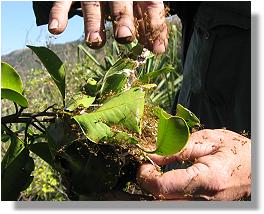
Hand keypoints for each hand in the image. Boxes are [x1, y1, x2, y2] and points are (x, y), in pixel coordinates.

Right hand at [48, 1, 167, 53]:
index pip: (149, 5)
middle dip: (123, 19)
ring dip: (93, 23)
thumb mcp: (139, 7)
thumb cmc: (125, 1)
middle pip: (120, 2)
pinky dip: (58, 13)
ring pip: (93, 5)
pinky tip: (56, 29)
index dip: (154, 26)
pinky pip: (63, 1)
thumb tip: (158, 48)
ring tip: (95, 42)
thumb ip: (148, 24)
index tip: (156, 49)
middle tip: (124, 36)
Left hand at [137, 129, 250, 199]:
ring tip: (156, 171)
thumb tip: (153, 154)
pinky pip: (176, 202)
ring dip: (156, 188)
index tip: (143, 162)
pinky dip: (166, 192)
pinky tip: (166, 179)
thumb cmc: (237, 151)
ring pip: (166, 203)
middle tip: (148, 165)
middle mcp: (203, 201)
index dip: (145, 175)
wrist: (256, 168)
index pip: (162, 187)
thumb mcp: (207, 141)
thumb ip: (178, 148)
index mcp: (206, 180)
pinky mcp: (202, 207)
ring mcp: (203, 207)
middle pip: (160, 199)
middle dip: (148, 182)